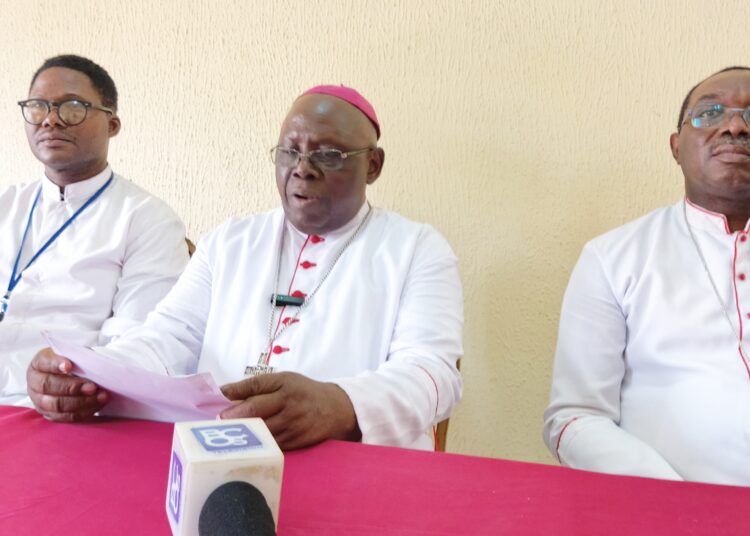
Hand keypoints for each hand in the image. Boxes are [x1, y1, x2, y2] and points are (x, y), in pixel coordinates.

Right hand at [27, 347, 107, 421]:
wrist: (71, 376)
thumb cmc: (74, 363)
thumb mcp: (74, 355)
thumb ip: (78, 357)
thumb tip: (91, 364)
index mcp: (38, 364)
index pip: (43, 362)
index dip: (55, 364)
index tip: (69, 366)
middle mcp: (34, 383)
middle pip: (48, 386)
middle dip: (72, 387)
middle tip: (92, 387)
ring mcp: (39, 401)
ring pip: (56, 405)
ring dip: (81, 402)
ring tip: (101, 397)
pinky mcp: (50, 414)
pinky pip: (64, 417)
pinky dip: (82, 412)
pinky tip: (96, 405)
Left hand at [220, 372, 360, 449]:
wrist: (337, 410)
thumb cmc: (304, 393)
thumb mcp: (285, 381)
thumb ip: (258, 386)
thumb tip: (225, 393)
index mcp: (285, 384)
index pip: (255, 386)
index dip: (234, 391)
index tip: (217, 397)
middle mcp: (289, 403)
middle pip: (255, 410)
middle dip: (233, 415)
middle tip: (218, 420)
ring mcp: (293, 424)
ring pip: (261, 430)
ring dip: (242, 432)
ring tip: (227, 434)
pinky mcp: (296, 442)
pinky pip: (271, 444)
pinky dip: (257, 444)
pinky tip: (246, 444)